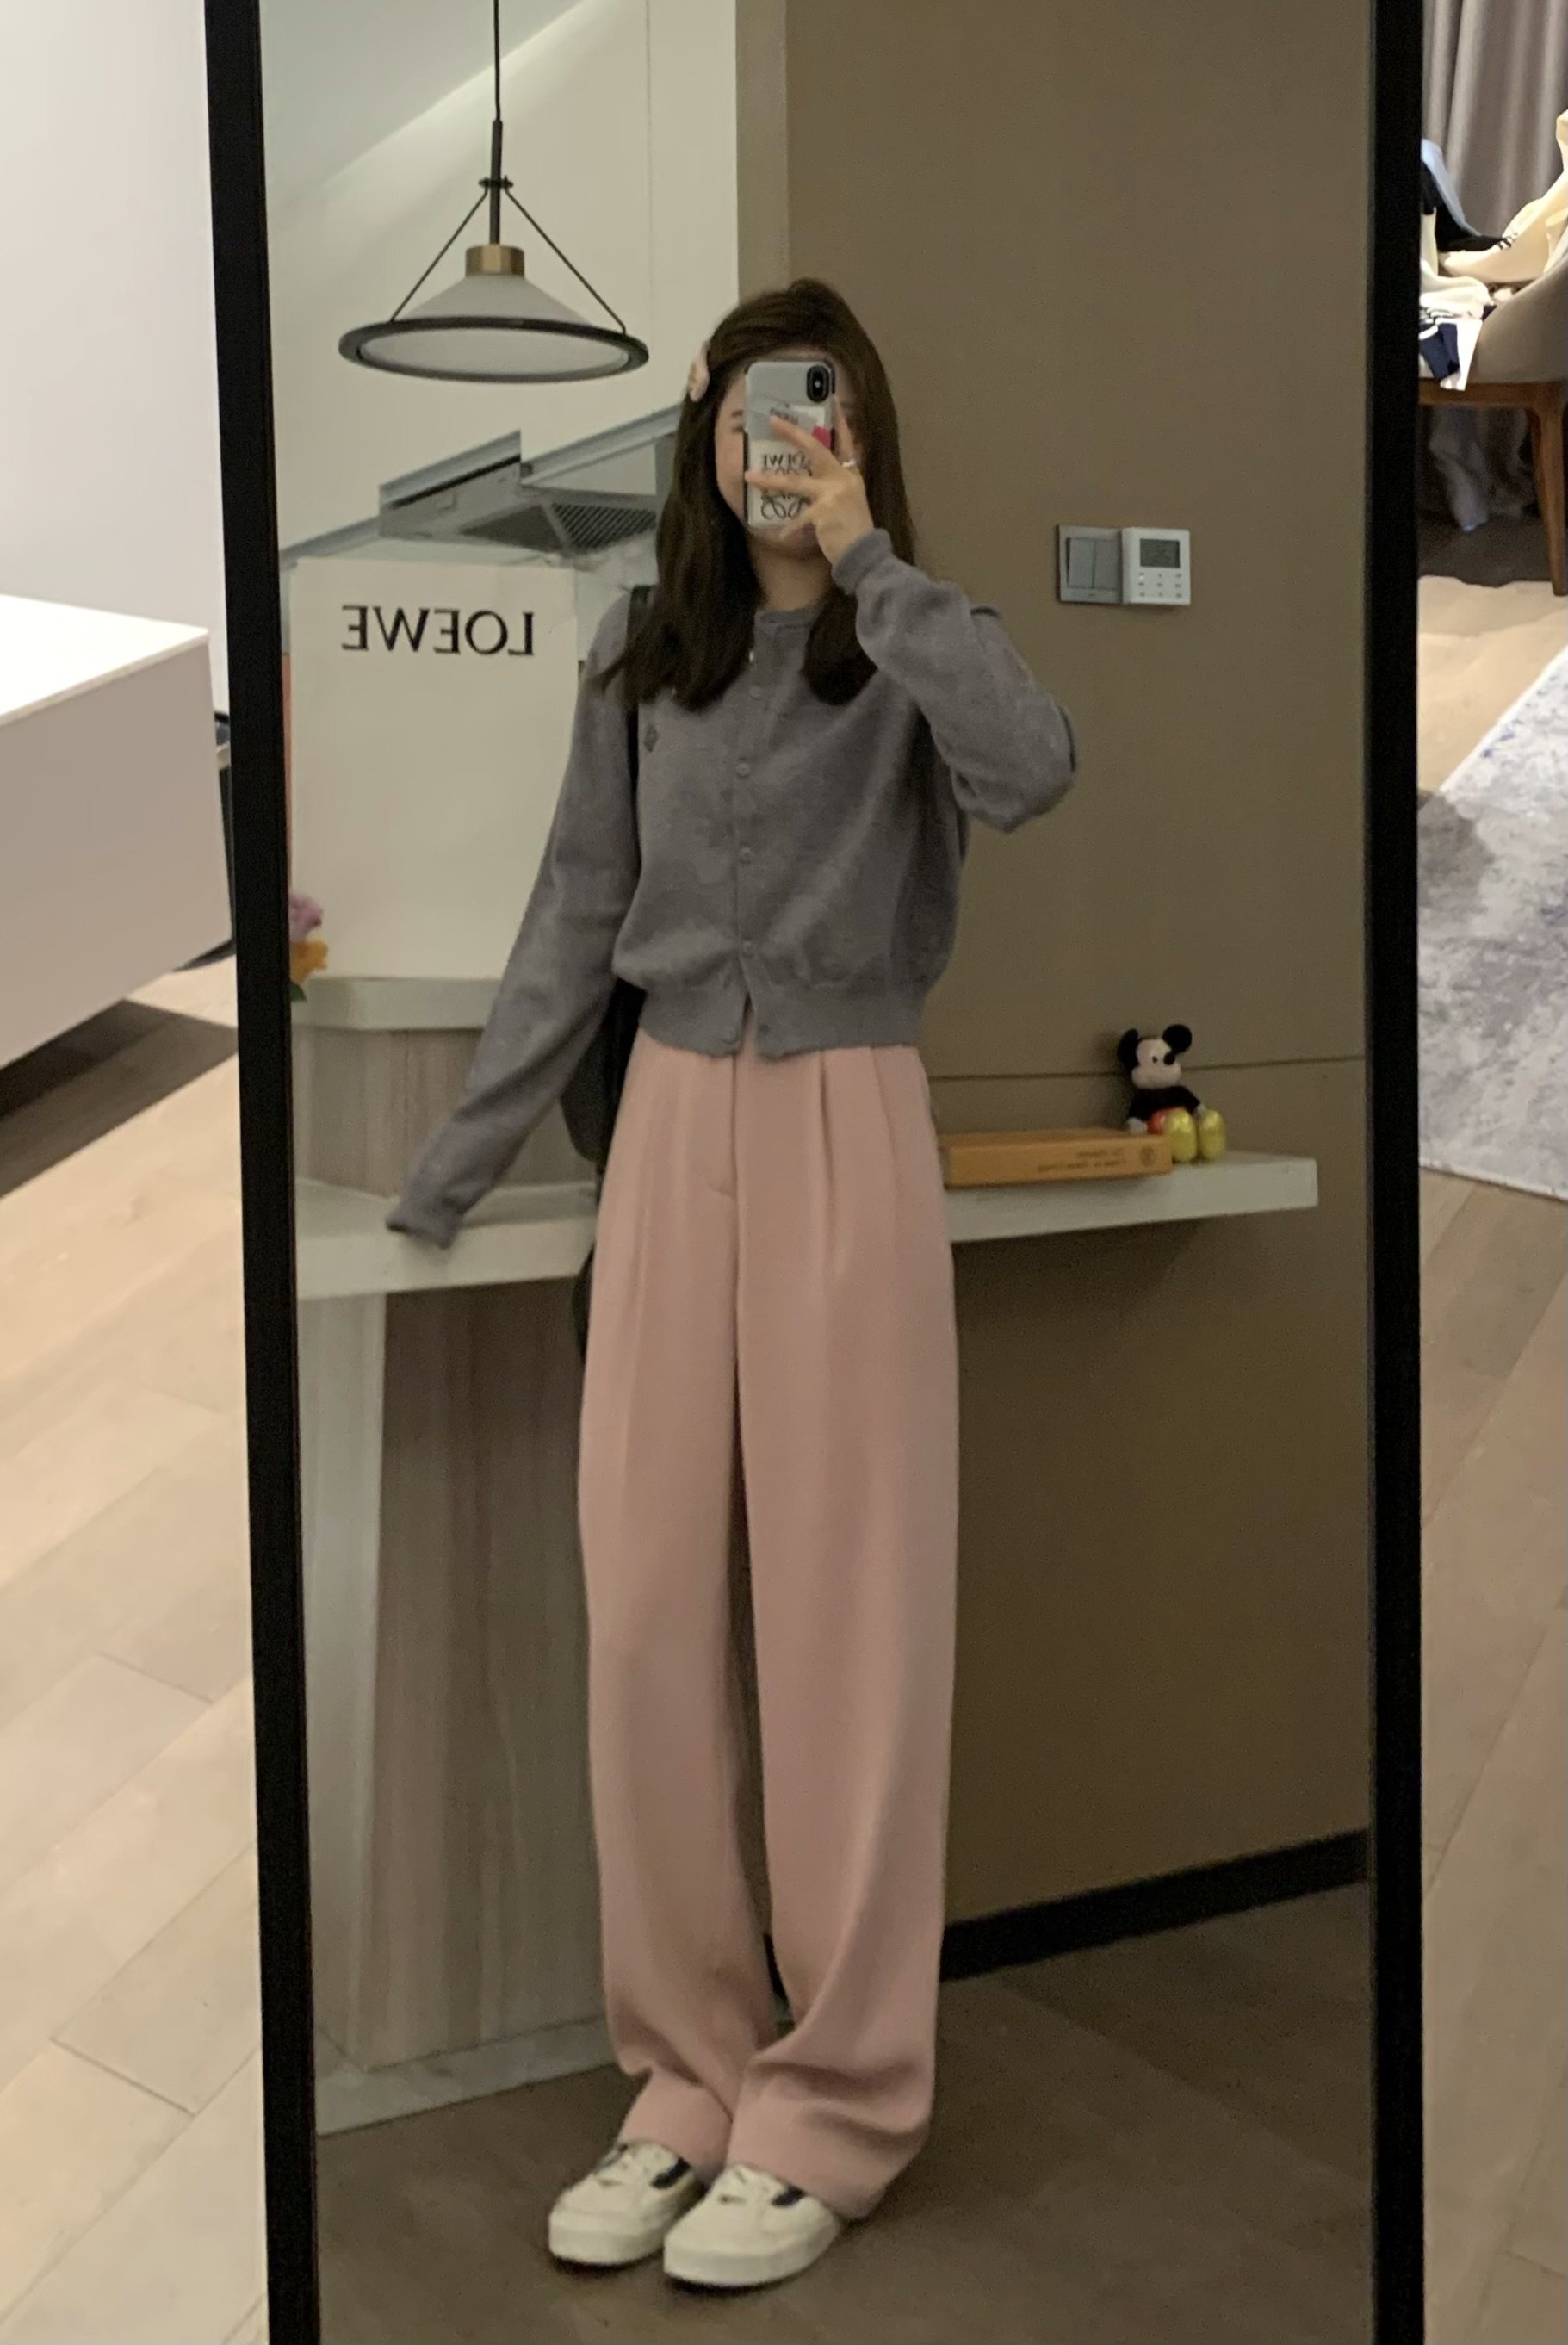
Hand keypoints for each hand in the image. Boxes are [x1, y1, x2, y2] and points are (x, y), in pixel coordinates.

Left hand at [745, 414, 875, 566]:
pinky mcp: (822, 512)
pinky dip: (790, 529)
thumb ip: (835, 487)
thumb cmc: (855, 530)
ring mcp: (832, 493)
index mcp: (851, 474)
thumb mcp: (851, 501)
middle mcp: (842, 478)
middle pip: (815, 448)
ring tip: (750, 476)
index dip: (840, 420)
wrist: (864, 554)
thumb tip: (814, 481)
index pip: (846, 441)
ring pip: (795, 482)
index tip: (830, 397)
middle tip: (773, 420)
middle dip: (793, 433)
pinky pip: (798, 518)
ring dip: (771, 480)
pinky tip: (783, 536)